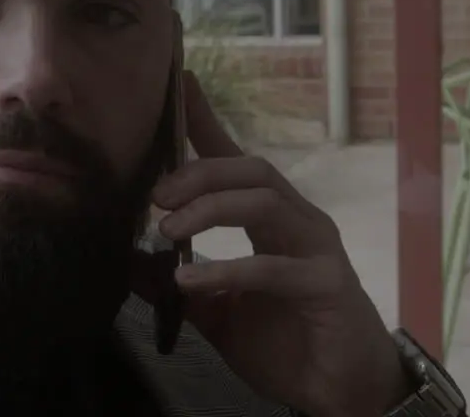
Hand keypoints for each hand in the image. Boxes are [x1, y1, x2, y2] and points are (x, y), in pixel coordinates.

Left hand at [149, 72, 409, 416]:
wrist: (340, 391)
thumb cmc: (284, 342)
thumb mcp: (216, 312)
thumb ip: (179, 286)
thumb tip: (129, 264)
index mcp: (270, 220)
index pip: (236, 159)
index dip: (206, 121)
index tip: (178, 83)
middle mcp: (297, 221)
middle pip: (250, 169)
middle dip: (199, 172)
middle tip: (155, 195)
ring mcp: (318, 248)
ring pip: (265, 201)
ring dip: (209, 208)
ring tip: (169, 229)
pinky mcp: (329, 284)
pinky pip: (274, 266)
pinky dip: (227, 270)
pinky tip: (191, 281)